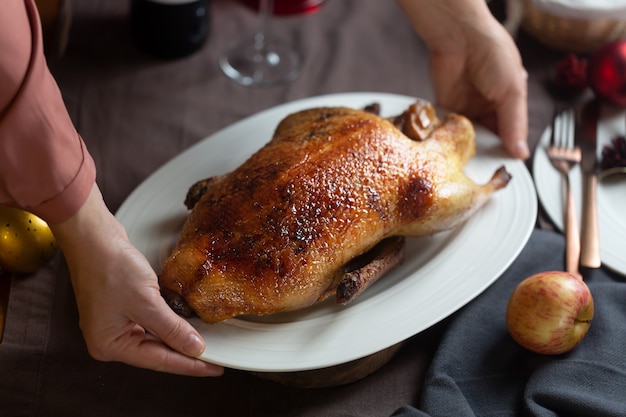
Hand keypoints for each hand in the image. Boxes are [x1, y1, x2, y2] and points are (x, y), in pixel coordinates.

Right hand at [50, 185, 222, 376]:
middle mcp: (110, 338)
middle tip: (214, 358)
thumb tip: (194, 348)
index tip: (213, 368)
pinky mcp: (123, 306)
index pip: (159, 361)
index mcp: (110, 344)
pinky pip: (152, 321)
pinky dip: (169, 323)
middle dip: (185, 353)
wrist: (94, 236)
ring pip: (155, 337)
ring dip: (178, 337)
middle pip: (157, 352)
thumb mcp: (147, 302)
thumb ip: (172, 329)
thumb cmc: (109, 266)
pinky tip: (186, 324)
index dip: (189, 365)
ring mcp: (116, 322)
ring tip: (205, 343)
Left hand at [397, 0, 528, 159]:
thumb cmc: (493, 53)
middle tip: (482, 167)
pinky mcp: (446, 108)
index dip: (507, 150)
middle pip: (488, 138)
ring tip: (466, 161)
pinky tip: (450, 149)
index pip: (511, 134)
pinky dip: (448, 138)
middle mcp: (488, 107)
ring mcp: (466, 108)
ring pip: (467, 137)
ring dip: (466, 147)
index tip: (503, 168)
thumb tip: (521, 152)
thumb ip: (514, 124)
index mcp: (510, 102)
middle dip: (485, 151)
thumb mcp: (512, 90)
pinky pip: (447, 129)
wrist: (459, 37)